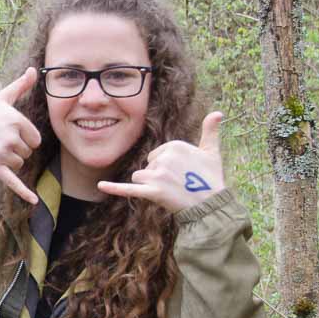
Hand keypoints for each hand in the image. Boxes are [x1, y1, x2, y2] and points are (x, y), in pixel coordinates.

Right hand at [0, 67, 42, 203]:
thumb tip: (32, 70)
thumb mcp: (1, 98)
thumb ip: (19, 85)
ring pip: (20, 165)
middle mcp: (11, 137)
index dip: (24, 138)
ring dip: (10, 161)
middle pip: (28, 153)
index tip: (8, 133)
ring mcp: (3, 154)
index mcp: (17, 121)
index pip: (35, 139)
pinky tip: (34, 202)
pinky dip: (24, 193)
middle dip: (16, 149)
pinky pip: (13, 182)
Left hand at [97, 112, 225, 211]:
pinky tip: (100, 186)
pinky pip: (128, 189)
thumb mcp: (212, 151)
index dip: (166, 166)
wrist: (211, 205)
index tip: (182, 173)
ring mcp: (158, 175)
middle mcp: (164, 158)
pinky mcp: (153, 192)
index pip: (156, 155)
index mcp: (174, 145)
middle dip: (157, 176)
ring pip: (139, 178)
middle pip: (147, 166)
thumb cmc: (211, 178)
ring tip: (170, 191)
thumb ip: (210, 131)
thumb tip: (218, 112)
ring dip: (149, 185)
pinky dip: (113, 188)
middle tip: (179, 184)